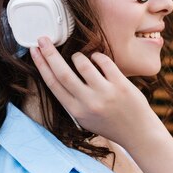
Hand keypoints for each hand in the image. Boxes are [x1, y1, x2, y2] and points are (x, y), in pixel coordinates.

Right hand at [29, 37, 152, 148]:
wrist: (138, 134)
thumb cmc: (109, 123)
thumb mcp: (84, 118)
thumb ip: (72, 99)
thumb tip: (57, 71)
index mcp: (76, 111)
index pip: (53, 84)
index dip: (41, 65)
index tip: (34, 51)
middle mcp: (88, 103)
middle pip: (62, 73)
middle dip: (49, 53)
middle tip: (42, 39)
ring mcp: (105, 93)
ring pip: (83, 64)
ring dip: (78, 56)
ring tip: (79, 57)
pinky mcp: (121, 85)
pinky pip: (104, 62)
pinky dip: (97, 56)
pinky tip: (97, 58)